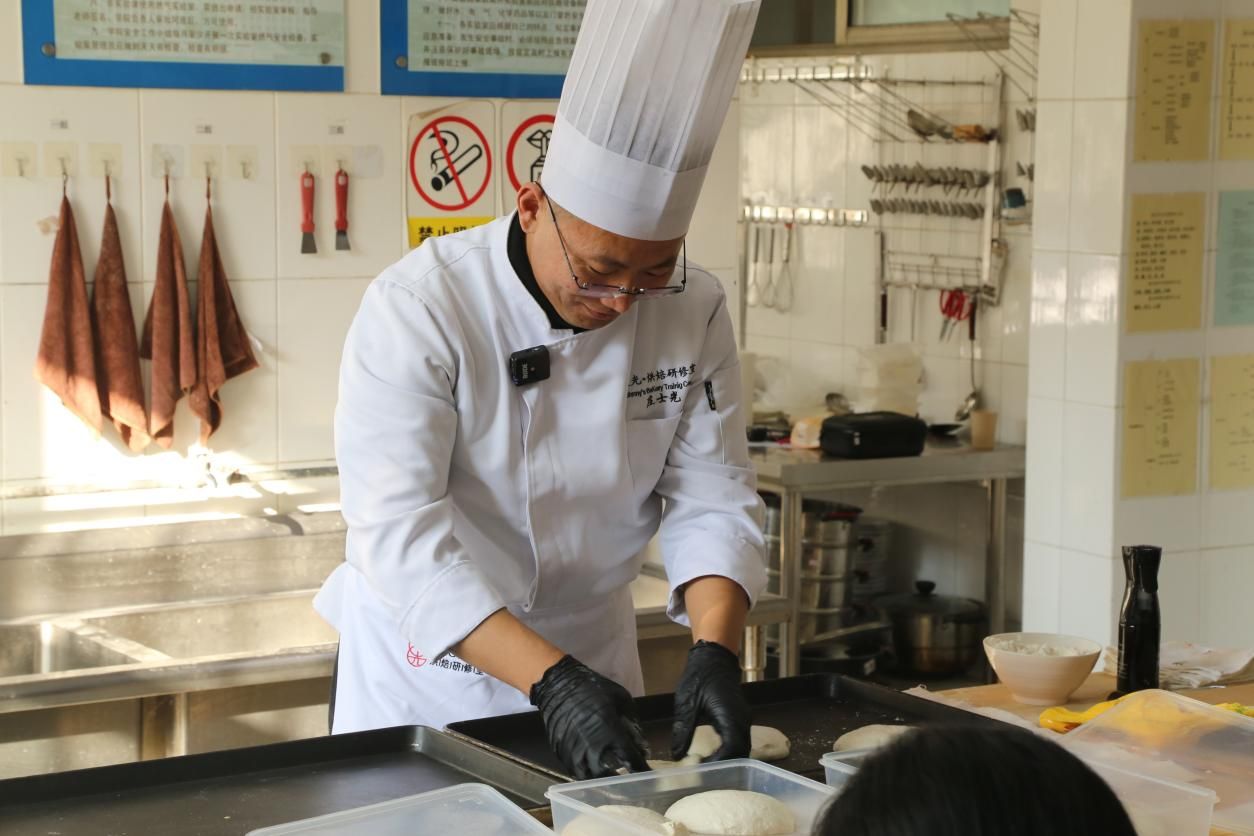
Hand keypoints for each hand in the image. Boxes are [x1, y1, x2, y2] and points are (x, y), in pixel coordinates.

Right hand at [530, 655, 648, 778]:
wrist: (559, 685)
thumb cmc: (593, 689)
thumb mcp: (622, 699)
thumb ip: (633, 724)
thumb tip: (641, 745)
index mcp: (610, 732)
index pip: (631, 760)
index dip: (642, 770)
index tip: (649, 776)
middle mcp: (592, 747)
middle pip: (610, 776)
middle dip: (622, 781)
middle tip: (629, 782)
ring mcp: (574, 752)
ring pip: (591, 779)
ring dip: (603, 781)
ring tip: (611, 781)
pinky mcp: (561, 754)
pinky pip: (576, 772)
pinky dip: (587, 774)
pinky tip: (594, 772)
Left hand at [670, 639, 749, 760]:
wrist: (713, 657)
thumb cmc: (700, 676)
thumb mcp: (687, 702)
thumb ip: (683, 729)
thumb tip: (677, 755)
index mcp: (730, 716)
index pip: (732, 748)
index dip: (720, 763)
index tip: (703, 771)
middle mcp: (742, 720)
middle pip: (741, 753)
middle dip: (725, 766)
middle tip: (704, 774)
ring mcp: (743, 719)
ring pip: (742, 748)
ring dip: (728, 759)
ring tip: (706, 767)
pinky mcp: (740, 719)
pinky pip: (739, 741)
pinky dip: (729, 751)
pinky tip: (713, 755)